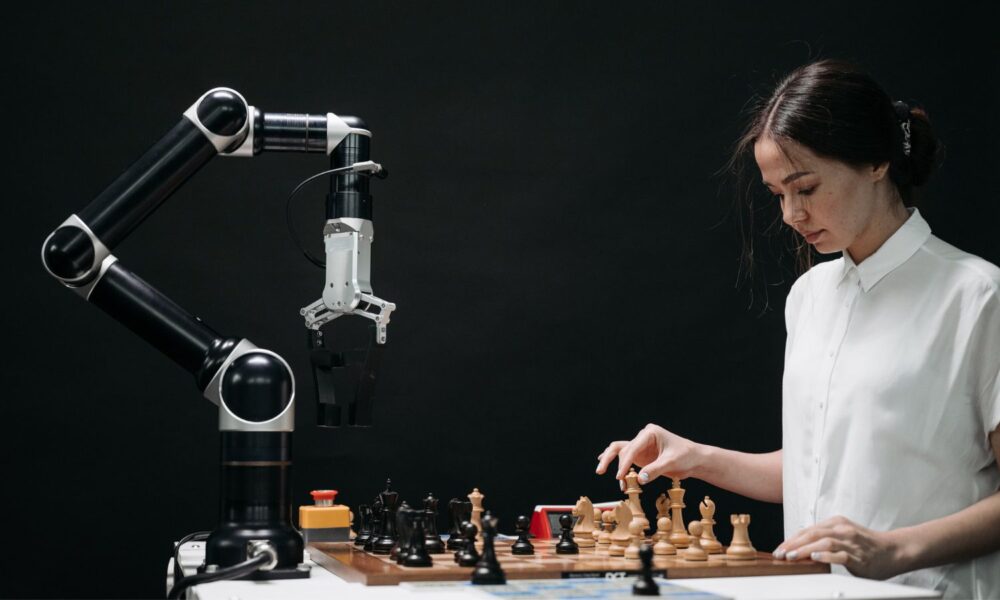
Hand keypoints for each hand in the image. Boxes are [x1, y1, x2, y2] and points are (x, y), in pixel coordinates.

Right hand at [595, 423, 703, 488]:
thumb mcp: (671, 463)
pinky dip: (617, 463)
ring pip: (620, 452)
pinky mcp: (641, 455)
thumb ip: (654, 470)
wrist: (694, 459)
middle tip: (602, 472)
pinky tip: (602, 462)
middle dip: (614, 462)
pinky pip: (625, 458)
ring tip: (601, 471)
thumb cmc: (686, 457)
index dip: (624, 463)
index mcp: (650, 433)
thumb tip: (639, 479)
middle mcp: (643, 437)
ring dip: (614, 463)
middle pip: (623, 449)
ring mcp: (641, 446)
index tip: (620, 476)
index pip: (632, 448)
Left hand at [774, 515, 904, 579]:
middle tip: (780, 553)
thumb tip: (801, 545)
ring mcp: (851, 543)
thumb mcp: (843, 535)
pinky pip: (841, 555)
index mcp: (836, 523)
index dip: (791, 539)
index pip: (808, 530)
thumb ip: (825, 537)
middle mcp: (842, 530)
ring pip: (824, 543)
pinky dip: (827, 556)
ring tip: (792, 556)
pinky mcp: (859, 556)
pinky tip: (816, 558)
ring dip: (805, 550)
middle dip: (793, 544)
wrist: (894, 550)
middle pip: (812, 534)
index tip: (779, 548)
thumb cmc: (866, 545)